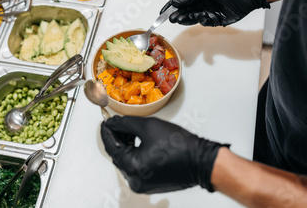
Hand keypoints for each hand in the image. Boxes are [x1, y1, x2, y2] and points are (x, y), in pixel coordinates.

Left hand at [100, 116, 227, 193]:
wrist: (202, 160)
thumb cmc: (179, 145)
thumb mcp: (148, 126)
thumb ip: (126, 123)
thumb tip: (113, 123)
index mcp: (132, 167)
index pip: (111, 146)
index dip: (107, 131)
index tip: (105, 121)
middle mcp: (134, 180)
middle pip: (117, 155)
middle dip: (117, 137)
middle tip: (119, 123)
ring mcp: (142, 185)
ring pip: (126, 161)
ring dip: (126, 145)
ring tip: (131, 130)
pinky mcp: (150, 184)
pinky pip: (135, 167)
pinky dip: (134, 154)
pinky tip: (139, 142)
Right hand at [161, 0, 269, 26]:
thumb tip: (176, 2)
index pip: (180, 1)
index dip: (170, 7)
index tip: (162, 13)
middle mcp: (202, 3)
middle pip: (185, 12)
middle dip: (178, 15)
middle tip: (172, 18)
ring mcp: (209, 12)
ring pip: (193, 18)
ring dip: (186, 19)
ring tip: (181, 18)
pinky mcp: (218, 20)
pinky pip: (206, 22)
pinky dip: (202, 20)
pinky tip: (202, 15)